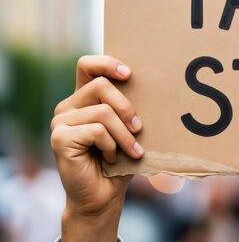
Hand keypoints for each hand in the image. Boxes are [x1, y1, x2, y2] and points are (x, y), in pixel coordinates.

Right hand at [51, 55, 143, 240]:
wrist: (103, 196)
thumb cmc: (120, 161)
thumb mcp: (129, 129)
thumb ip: (130, 109)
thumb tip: (157, 87)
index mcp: (84, 99)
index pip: (87, 65)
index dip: (107, 63)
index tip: (129, 75)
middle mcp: (68, 106)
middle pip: (101, 86)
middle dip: (127, 107)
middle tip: (139, 128)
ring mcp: (60, 122)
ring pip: (103, 112)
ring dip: (124, 134)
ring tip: (131, 150)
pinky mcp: (59, 138)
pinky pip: (97, 130)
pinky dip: (112, 145)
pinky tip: (110, 158)